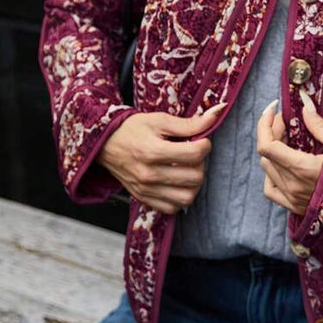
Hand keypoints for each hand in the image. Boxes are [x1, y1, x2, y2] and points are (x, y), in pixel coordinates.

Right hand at [96, 103, 225, 213]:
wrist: (105, 144)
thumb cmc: (133, 129)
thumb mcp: (160, 120)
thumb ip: (189, 122)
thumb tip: (217, 114)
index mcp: (152, 151)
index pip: (195, 154)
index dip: (205, 144)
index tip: (200, 139)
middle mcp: (149, 174)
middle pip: (195, 177)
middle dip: (200, 163)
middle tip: (193, 154)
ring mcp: (146, 190)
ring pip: (187, 198)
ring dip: (193, 183)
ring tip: (187, 169)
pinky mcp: (144, 199)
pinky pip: (172, 208)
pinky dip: (180, 197)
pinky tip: (177, 182)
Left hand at [256, 88, 322, 216]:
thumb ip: (319, 125)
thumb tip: (304, 106)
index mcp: (303, 169)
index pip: (267, 145)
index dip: (265, 124)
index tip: (273, 110)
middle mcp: (293, 186)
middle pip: (266, 154)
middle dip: (273, 132)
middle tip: (288, 121)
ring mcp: (293, 199)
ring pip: (267, 169)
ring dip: (273, 151)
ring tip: (289, 140)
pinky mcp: (295, 208)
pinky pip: (271, 189)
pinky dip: (271, 173)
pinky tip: (283, 164)